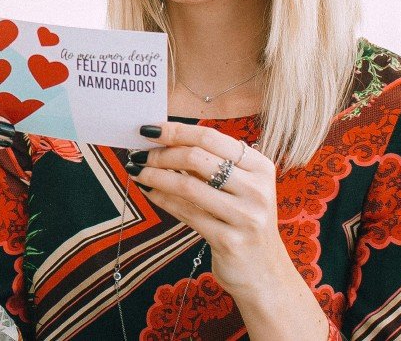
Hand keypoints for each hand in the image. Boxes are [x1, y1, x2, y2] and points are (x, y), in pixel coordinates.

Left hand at [125, 122, 291, 296]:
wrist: (264, 272)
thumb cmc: (244, 221)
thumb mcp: (239, 187)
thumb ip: (211, 164)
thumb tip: (165, 141)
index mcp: (260, 166)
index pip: (211, 138)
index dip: (175, 131)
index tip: (149, 129)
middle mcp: (256, 189)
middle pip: (197, 158)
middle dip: (161, 154)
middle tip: (139, 154)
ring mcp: (245, 216)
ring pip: (188, 186)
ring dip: (155, 176)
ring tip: (136, 171)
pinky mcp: (229, 241)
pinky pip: (186, 213)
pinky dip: (162, 199)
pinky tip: (149, 191)